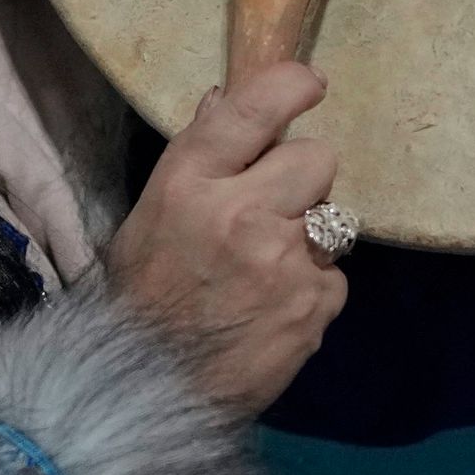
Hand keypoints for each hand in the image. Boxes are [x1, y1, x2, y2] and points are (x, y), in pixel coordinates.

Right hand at [101, 61, 346, 417]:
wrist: (149, 389)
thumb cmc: (142, 296)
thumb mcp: (149, 216)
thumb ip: (195, 159)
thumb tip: (225, 99)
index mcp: (190, 183)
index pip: (254, 108)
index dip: (292, 85)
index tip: (310, 85)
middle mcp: (241, 213)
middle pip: (317, 157)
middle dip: (302, 177)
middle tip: (273, 207)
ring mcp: (284, 261)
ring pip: (332, 216)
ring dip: (309, 235)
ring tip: (269, 266)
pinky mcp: (314, 305)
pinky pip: (333, 275)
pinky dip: (311, 288)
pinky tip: (275, 307)